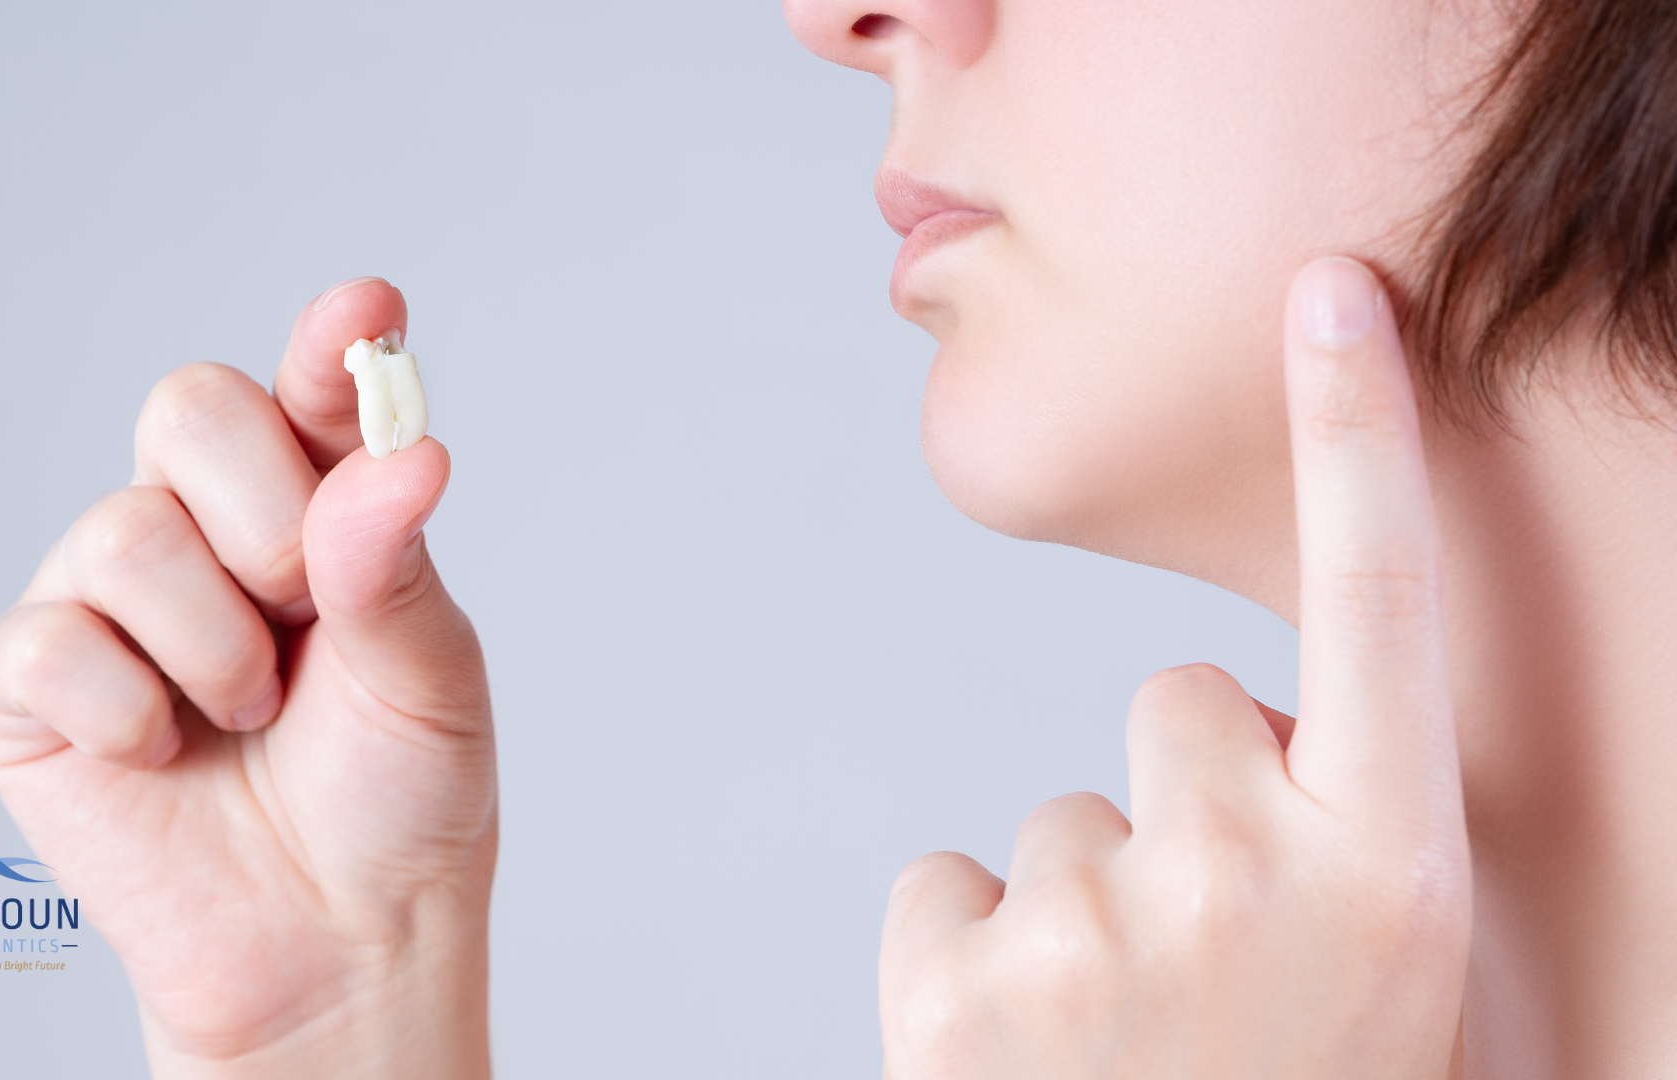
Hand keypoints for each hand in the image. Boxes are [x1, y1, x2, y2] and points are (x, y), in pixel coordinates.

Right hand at [0, 278, 493, 1078]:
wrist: (337, 936)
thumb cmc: (394, 796)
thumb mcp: (430, 681)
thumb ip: (395, 567)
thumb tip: (403, 456)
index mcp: (317, 506)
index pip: (312, 393)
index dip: (331, 345)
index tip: (365, 311)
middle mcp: (204, 528)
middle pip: (187, 406)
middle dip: (262, 517)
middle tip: (300, 614)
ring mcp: (108, 596)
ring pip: (123, 531)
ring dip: (214, 647)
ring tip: (250, 717)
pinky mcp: (30, 682)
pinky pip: (49, 639)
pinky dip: (126, 710)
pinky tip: (166, 752)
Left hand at [879, 257, 1469, 1076]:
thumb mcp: (1385, 990)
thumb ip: (1348, 847)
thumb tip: (1250, 737)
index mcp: (1393, 872)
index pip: (1381, 604)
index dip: (1360, 435)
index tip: (1332, 292)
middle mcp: (1252, 871)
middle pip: (1173, 709)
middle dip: (1183, 803)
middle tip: (1208, 962)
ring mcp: (1097, 924)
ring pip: (1055, 817)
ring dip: (1078, 907)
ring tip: (1120, 1048)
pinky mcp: (956, 978)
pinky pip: (944, 877)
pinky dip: (966, 953)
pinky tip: (1013, 1056)